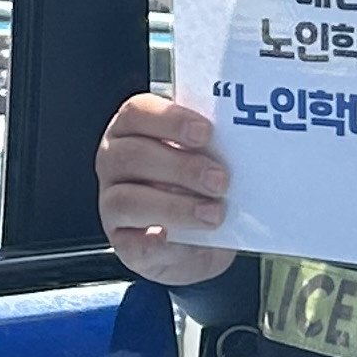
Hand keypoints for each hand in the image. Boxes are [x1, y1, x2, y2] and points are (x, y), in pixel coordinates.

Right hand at [97, 94, 236, 285]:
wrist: (198, 240)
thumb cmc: (199, 186)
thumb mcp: (206, 158)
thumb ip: (214, 147)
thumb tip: (245, 146)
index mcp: (131, 130)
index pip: (137, 113)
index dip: (170, 120)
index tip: (206, 132)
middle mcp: (114, 162)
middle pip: (132, 156)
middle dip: (180, 167)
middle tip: (220, 180)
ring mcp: (111, 203)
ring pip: (126, 200)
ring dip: (174, 207)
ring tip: (213, 214)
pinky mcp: (122, 242)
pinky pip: (131, 243)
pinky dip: (155, 243)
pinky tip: (177, 239)